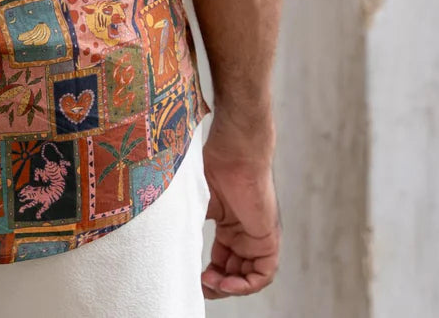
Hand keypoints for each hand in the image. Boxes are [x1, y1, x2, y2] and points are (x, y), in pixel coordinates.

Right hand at [200, 112, 280, 298]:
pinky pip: (263, 273)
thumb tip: (170, 247)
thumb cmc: (215, 166)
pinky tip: (228, 282)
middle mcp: (245, 233)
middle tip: (200, 284)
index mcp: (229, 224)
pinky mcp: (269, 238)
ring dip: (230, 287)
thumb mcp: (197, 202)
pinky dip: (247, 284)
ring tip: (211, 283)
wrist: (236, 151)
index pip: (222, 260)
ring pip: (249, 276)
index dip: (209, 274)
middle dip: (218, 284)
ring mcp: (257, 236)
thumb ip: (188, 223)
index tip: (193, 277)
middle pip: (234, 271)